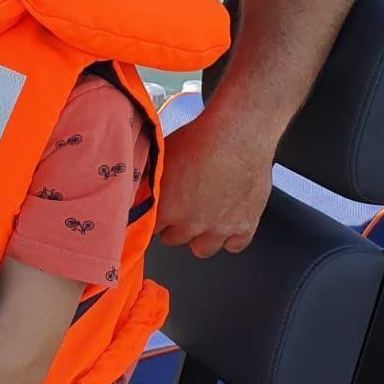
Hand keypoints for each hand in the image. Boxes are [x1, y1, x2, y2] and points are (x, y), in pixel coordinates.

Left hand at [155, 108, 274, 258]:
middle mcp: (190, 225)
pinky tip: (227, 220)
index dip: (152, 217)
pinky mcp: (245, 226)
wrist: (238, 134)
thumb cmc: (199, 139)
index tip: (156, 211)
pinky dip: (231, 237)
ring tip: (202, 217)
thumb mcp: (162, 156)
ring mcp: (219, 229)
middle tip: (180, 207)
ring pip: (202, 249)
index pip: (148, 229)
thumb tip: (137, 187)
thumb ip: (149, 179)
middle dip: (174, 225)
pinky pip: (234, 246)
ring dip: (200, 236)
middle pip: (173, 239)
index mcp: (166, 210)